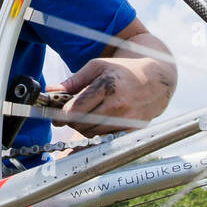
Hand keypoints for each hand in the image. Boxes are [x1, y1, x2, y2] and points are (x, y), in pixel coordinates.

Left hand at [47, 53, 173, 137]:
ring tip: (88, 115)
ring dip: (84, 128)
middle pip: (82, 124)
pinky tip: (99, 123)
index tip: (57, 115)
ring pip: (92, 134)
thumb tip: (50, 90)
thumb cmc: (123, 71)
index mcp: (107, 86)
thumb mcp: (98, 67)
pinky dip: (97, 134)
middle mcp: (118, 105)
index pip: (75, 110)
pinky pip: (105, 139)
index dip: (62, 115)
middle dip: (72, 121)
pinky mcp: (132, 130)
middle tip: (72, 113)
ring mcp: (126, 120)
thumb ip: (73, 81)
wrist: (156, 80)